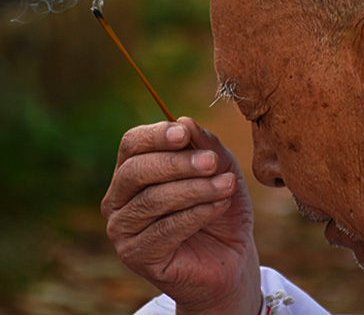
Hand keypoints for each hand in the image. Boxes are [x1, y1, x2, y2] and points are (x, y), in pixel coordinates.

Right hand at [101, 117, 260, 314]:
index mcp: (134, 170)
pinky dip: (196, 213)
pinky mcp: (136, 256)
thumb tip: (184, 120)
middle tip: (212, 163)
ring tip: (227, 185)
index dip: (156, 135)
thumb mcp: (222, 169)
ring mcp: (123, 229)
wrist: (231, 255)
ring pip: (153, 200)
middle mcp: (119, 199)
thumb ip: (206, 145)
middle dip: (177, 163)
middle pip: (136, 170)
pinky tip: (219, 206)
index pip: (132, 144)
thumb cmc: (220, 206)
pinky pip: (164, 229)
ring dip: (195, 189)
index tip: (185, 134)